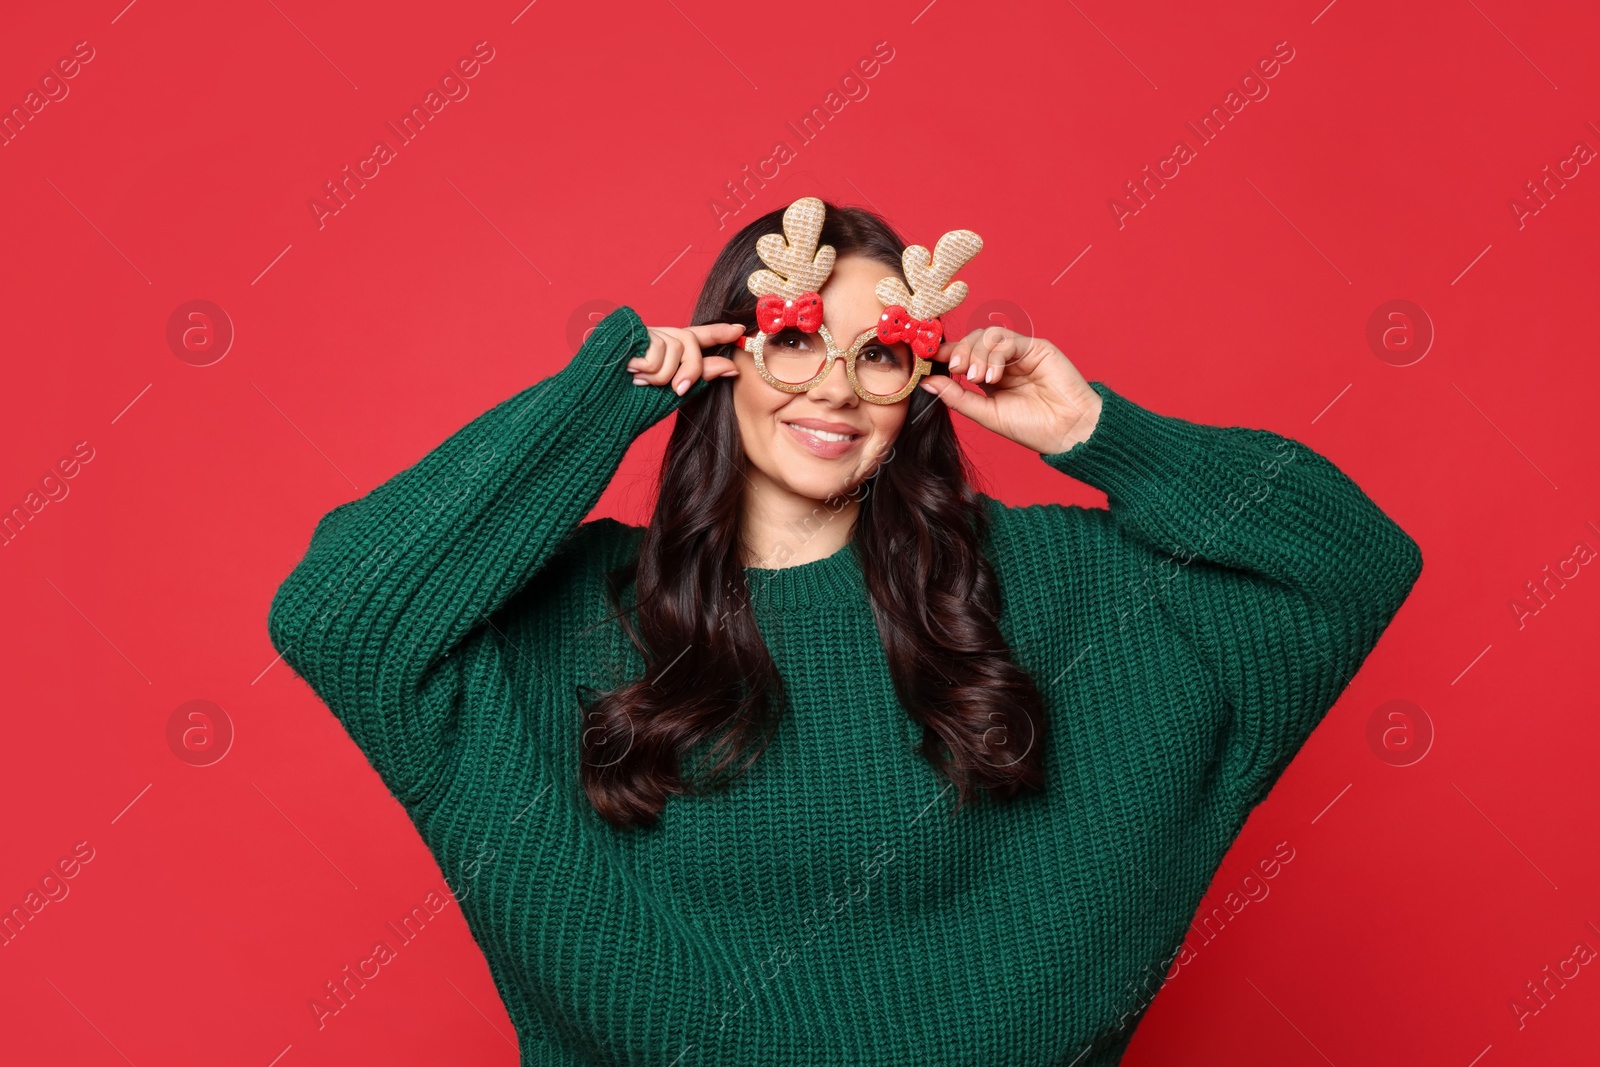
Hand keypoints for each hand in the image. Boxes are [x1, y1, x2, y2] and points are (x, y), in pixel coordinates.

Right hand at [627, 323, 743, 394]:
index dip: (719, 332)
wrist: (595, 406)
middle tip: (675, 389)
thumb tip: (730, 366)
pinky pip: (657, 346)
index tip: (740, 330)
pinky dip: (647, 366)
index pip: (698, 336)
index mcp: (666, 351)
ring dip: (661, 374)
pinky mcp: (629, 326)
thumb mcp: (670, 392)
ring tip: (637, 380)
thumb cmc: (628, 404)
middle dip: (690, 371)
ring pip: (676, 348)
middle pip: (692, 344)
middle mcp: (657, 336)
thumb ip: (699, 376)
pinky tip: (627, 369)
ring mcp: (643, 330)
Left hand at [918, 325, 1102, 454]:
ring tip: (978, 378)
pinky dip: (995, 354)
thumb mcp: (986, 413)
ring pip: (988, 336)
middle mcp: (1003, 362)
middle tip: (957, 370)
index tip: (930, 358)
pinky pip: (1007, 339)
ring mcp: (1019, 353)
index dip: (946, 353)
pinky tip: (994, 376)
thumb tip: (927, 383)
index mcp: (989, 378)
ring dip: (978, 354)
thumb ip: (957, 397)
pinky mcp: (1035, 347)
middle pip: (973, 340)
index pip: (963, 355)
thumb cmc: (1031, 427)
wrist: (1067, 431)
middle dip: (961, 352)